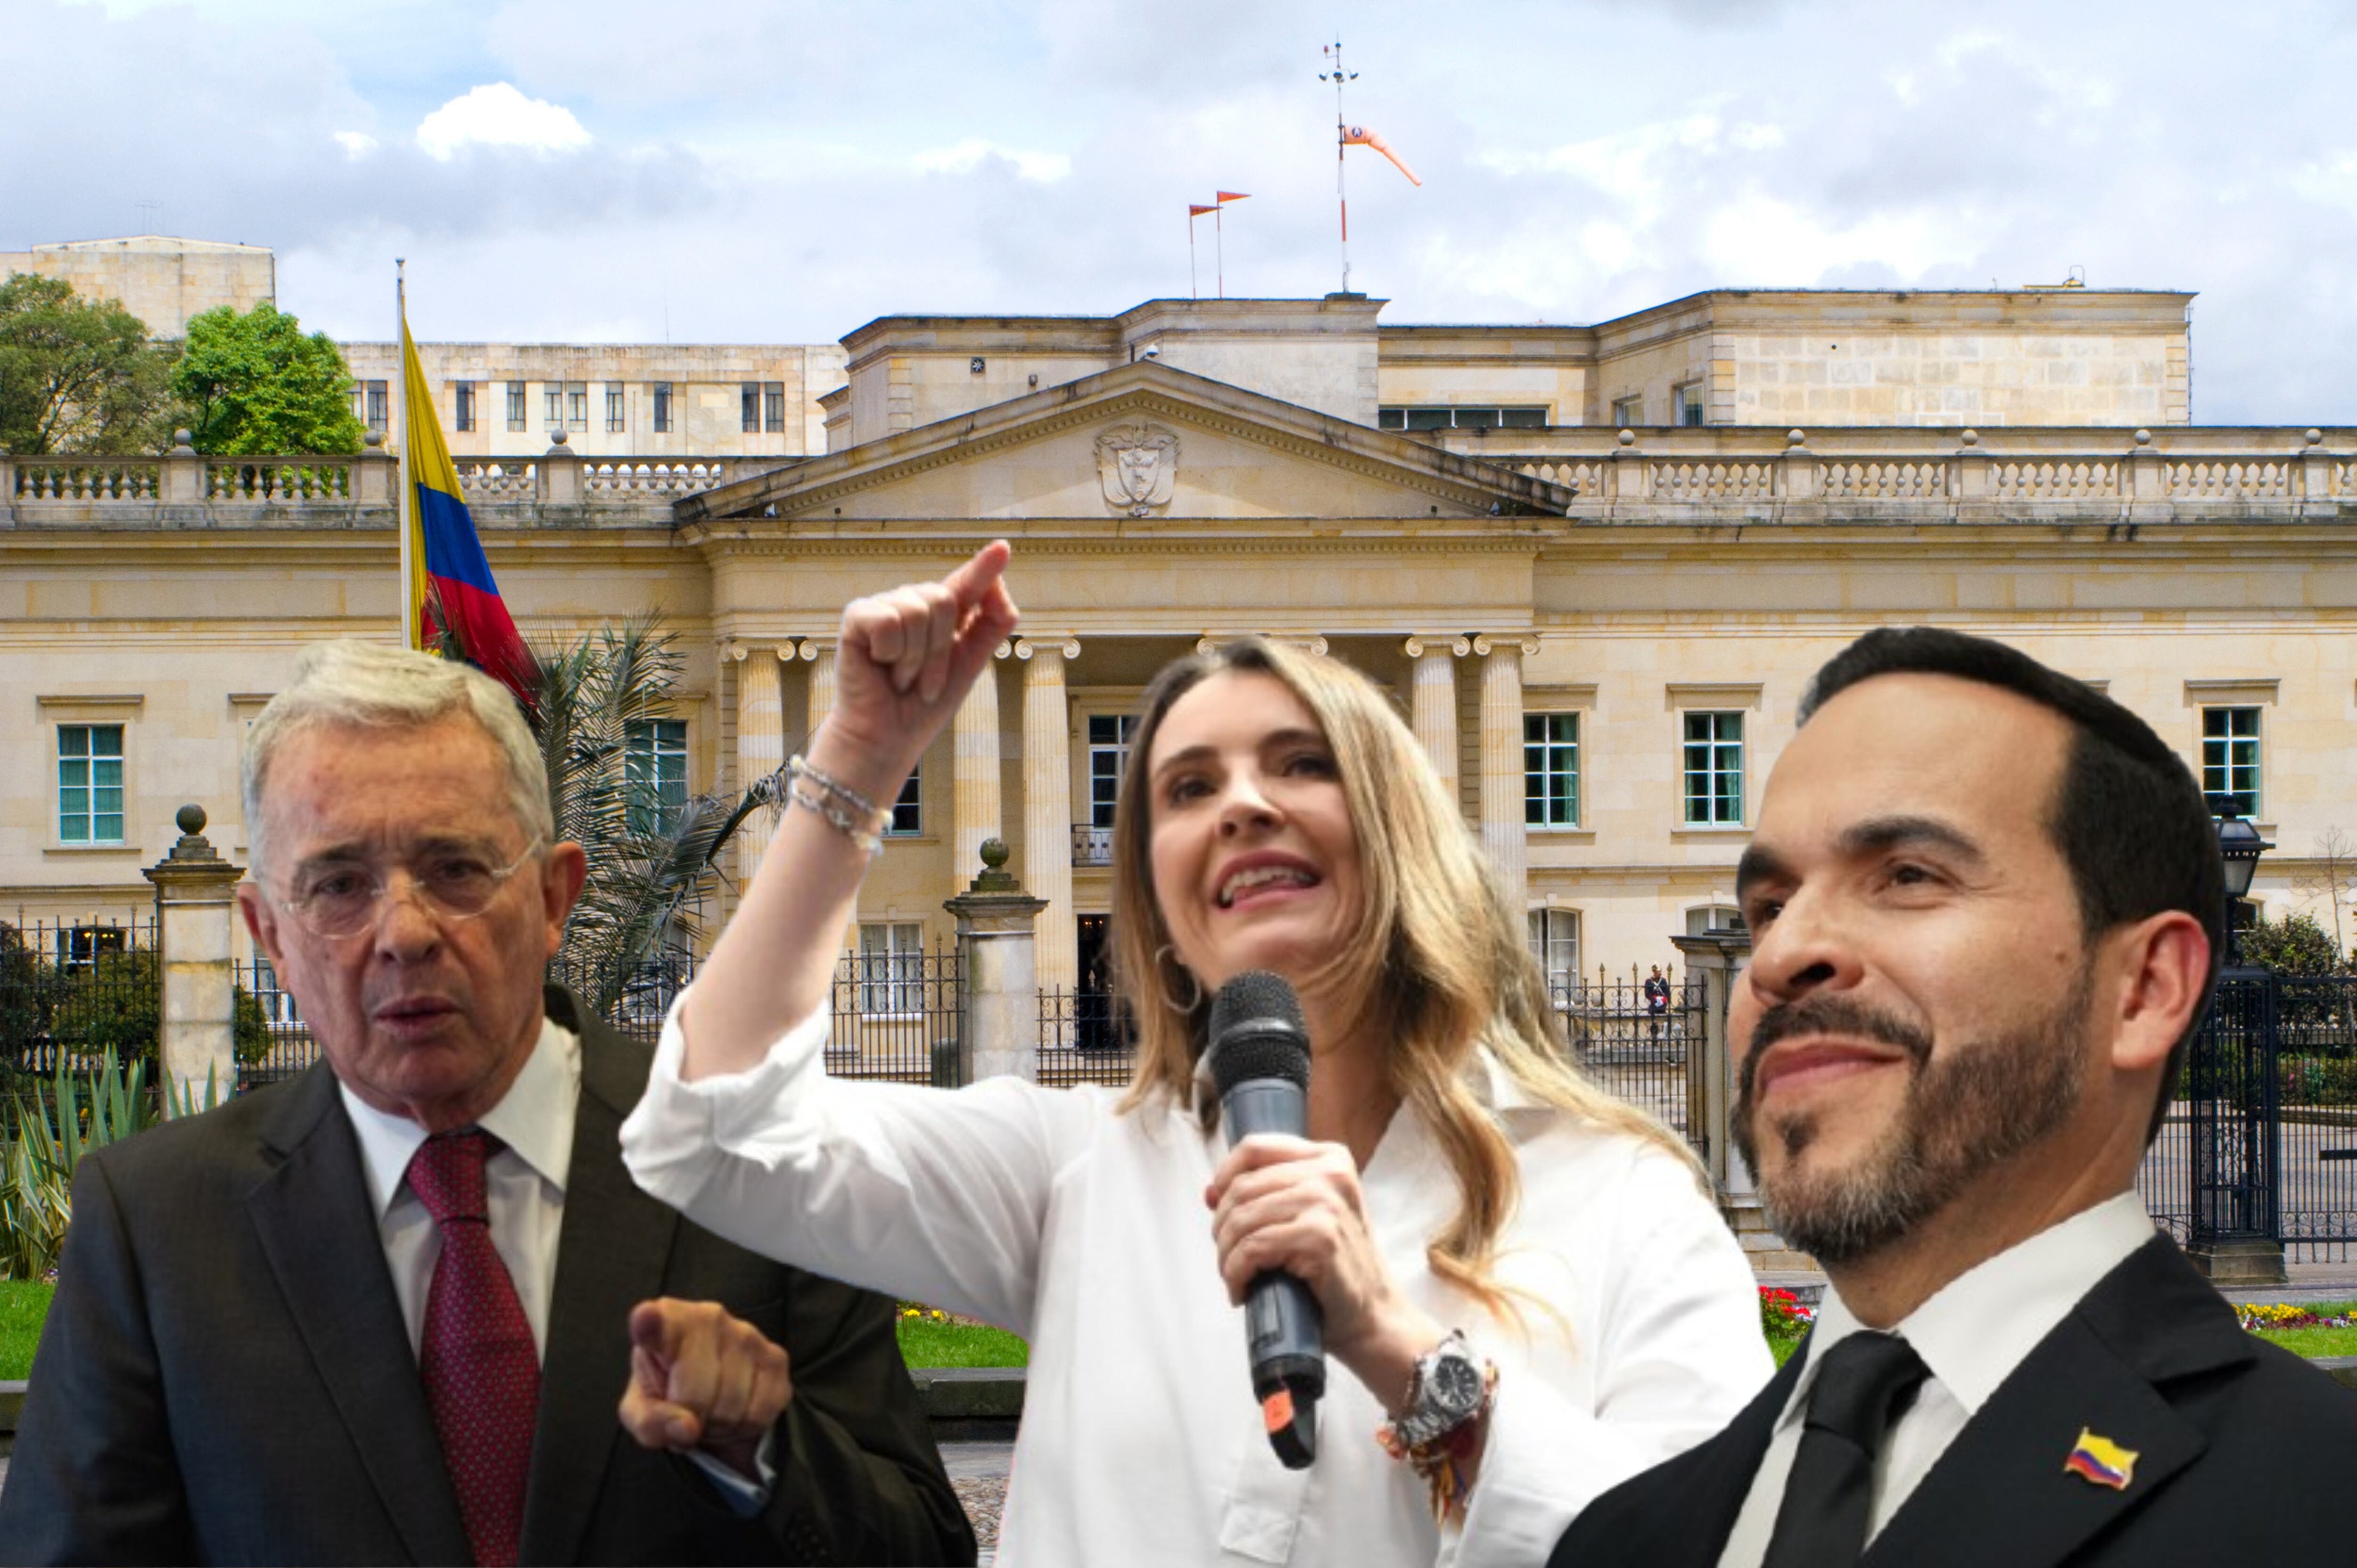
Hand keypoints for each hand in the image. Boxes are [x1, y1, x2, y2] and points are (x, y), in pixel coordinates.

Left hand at [618, 1298, 792, 1480]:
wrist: (709, 1385)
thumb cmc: (667, 1389)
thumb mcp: (642, 1410)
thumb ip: (651, 1421)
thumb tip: (687, 1428)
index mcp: (666, 1321)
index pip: (656, 1323)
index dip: (650, 1323)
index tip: (644, 1318)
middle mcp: (709, 1317)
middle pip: (695, 1395)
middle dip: (691, 1418)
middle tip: (687, 1412)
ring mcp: (747, 1334)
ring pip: (730, 1408)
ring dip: (717, 1426)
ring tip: (710, 1410)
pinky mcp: (776, 1357)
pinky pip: (759, 1414)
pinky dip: (744, 1427)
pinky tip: (735, 1409)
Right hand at [818, 540, 1020, 798]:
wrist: (888, 736)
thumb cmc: (924, 705)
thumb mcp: (970, 662)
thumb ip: (992, 623)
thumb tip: (1000, 583)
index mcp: (941, 614)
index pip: (967, 584)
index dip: (984, 566)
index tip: (1003, 547)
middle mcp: (912, 603)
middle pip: (943, 600)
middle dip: (939, 652)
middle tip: (923, 681)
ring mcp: (883, 606)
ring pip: (917, 611)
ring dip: (915, 660)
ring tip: (901, 678)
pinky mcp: (857, 616)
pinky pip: (888, 620)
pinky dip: (890, 653)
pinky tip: (880, 665)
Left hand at [1205, 1134, 1443, 1407]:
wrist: (1372, 1314)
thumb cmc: (1335, 1267)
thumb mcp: (1306, 1215)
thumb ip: (1264, 1195)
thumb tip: (1209, 1192)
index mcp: (1329, 1158)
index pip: (1254, 1148)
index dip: (1224, 1175)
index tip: (1216, 1205)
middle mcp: (1330, 1173)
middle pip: (1241, 1187)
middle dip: (1221, 1227)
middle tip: (1228, 1257)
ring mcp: (1326, 1203)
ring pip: (1242, 1219)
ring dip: (1225, 1255)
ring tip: (1234, 1277)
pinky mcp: (1320, 1238)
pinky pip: (1252, 1249)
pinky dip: (1235, 1274)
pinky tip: (1241, 1291)